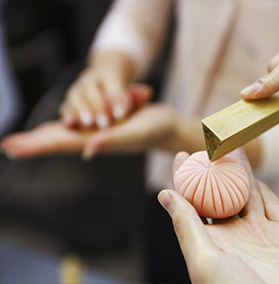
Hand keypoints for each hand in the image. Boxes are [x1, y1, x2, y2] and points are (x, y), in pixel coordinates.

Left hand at [1, 92, 179, 159]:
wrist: (168, 126)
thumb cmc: (156, 128)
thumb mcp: (136, 132)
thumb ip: (112, 141)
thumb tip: (87, 149)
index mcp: (97, 141)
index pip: (59, 144)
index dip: (35, 145)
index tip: (11, 148)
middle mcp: (93, 139)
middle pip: (57, 141)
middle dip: (32, 143)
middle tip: (8, 145)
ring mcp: (99, 132)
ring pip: (66, 134)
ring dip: (43, 137)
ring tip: (24, 140)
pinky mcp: (104, 124)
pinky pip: (78, 126)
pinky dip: (63, 126)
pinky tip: (58, 127)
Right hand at [59, 51, 147, 128]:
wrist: (106, 80)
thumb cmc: (124, 92)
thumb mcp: (134, 91)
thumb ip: (138, 95)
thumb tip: (148, 93)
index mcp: (110, 74)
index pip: (113, 84)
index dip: (117, 98)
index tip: (121, 115)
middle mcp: (92, 78)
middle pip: (91, 89)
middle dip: (98, 106)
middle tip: (105, 124)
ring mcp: (78, 87)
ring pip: (75, 95)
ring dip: (81, 110)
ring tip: (88, 125)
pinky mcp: (70, 99)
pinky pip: (66, 105)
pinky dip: (68, 114)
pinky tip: (70, 124)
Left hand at [158, 149, 278, 283]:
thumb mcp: (203, 259)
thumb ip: (186, 224)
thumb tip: (164, 194)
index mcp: (210, 242)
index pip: (192, 203)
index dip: (185, 178)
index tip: (180, 155)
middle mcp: (233, 236)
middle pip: (220, 194)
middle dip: (215, 169)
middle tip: (209, 143)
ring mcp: (260, 235)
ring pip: (247, 193)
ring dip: (240, 171)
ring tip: (232, 146)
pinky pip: (273, 205)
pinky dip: (264, 188)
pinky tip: (255, 174)